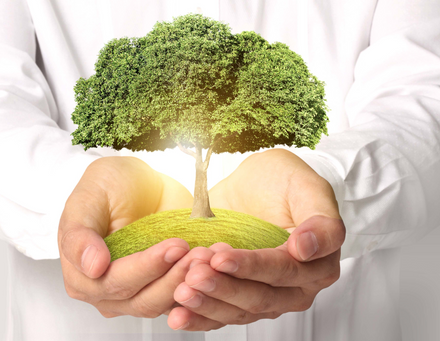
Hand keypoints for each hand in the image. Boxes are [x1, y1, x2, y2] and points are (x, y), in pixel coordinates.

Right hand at [58, 156, 195, 317]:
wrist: (138, 181)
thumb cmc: (108, 186)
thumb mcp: (87, 199)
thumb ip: (80, 234)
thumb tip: (93, 267)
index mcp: (81, 276)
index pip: (113, 283)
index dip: (144, 268)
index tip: (174, 247)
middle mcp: (107, 292)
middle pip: (141, 299)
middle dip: (172, 276)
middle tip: (198, 252)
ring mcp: (137, 293)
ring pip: (163, 302)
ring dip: (187, 281)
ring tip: (206, 255)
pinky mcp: (163, 286)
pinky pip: (181, 296)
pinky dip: (198, 285)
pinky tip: (211, 264)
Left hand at [167, 149, 344, 330]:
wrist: (255, 185)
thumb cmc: (283, 181)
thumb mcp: (307, 187)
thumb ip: (320, 220)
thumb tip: (306, 249)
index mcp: (319, 264)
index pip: (284, 270)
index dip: (252, 267)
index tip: (221, 256)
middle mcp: (296, 287)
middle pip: (260, 297)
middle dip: (224, 287)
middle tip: (194, 273)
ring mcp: (268, 296)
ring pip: (240, 311)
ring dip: (209, 303)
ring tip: (182, 290)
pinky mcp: (241, 299)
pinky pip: (222, 315)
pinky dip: (200, 317)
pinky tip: (178, 314)